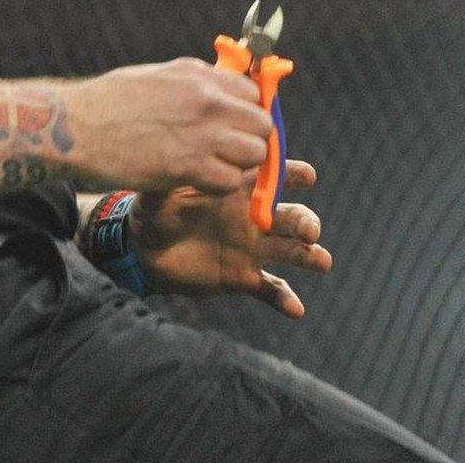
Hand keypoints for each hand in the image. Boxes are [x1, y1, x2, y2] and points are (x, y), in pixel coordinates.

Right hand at [70, 59, 272, 193]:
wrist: (76, 126)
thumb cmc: (109, 101)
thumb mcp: (157, 76)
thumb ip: (194, 82)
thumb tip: (220, 88)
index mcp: (198, 76)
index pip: (253, 92)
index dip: (248, 111)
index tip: (237, 125)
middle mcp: (207, 101)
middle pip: (261, 125)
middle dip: (251, 139)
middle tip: (230, 150)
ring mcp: (201, 135)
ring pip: (253, 154)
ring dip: (238, 164)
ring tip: (214, 166)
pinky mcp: (189, 167)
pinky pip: (229, 181)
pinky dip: (218, 185)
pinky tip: (198, 180)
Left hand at [131, 160, 332, 318]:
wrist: (143, 251)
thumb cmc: (154, 210)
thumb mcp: (160, 190)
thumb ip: (174, 175)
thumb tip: (177, 155)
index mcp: (238, 190)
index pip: (274, 177)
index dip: (293, 174)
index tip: (308, 176)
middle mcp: (253, 218)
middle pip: (292, 217)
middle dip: (307, 221)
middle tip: (309, 230)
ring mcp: (252, 249)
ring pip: (292, 251)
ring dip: (311, 256)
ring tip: (321, 261)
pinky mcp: (244, 278)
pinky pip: (271, 290)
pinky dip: (285, 299)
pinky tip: (295, 309)